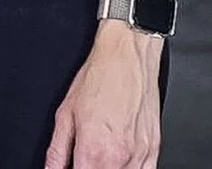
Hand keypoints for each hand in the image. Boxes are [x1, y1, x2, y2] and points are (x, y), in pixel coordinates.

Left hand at [44, 21, 161, 167]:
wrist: (128, 54)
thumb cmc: (99, 76)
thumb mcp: (65, 113)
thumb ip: (57, 151)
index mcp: (93, 151)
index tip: (71, 166)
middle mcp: (119, 158)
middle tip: (83, 158)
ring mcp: (140, 157)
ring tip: (100, 156)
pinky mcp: (154, 151)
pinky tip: (119, 161)